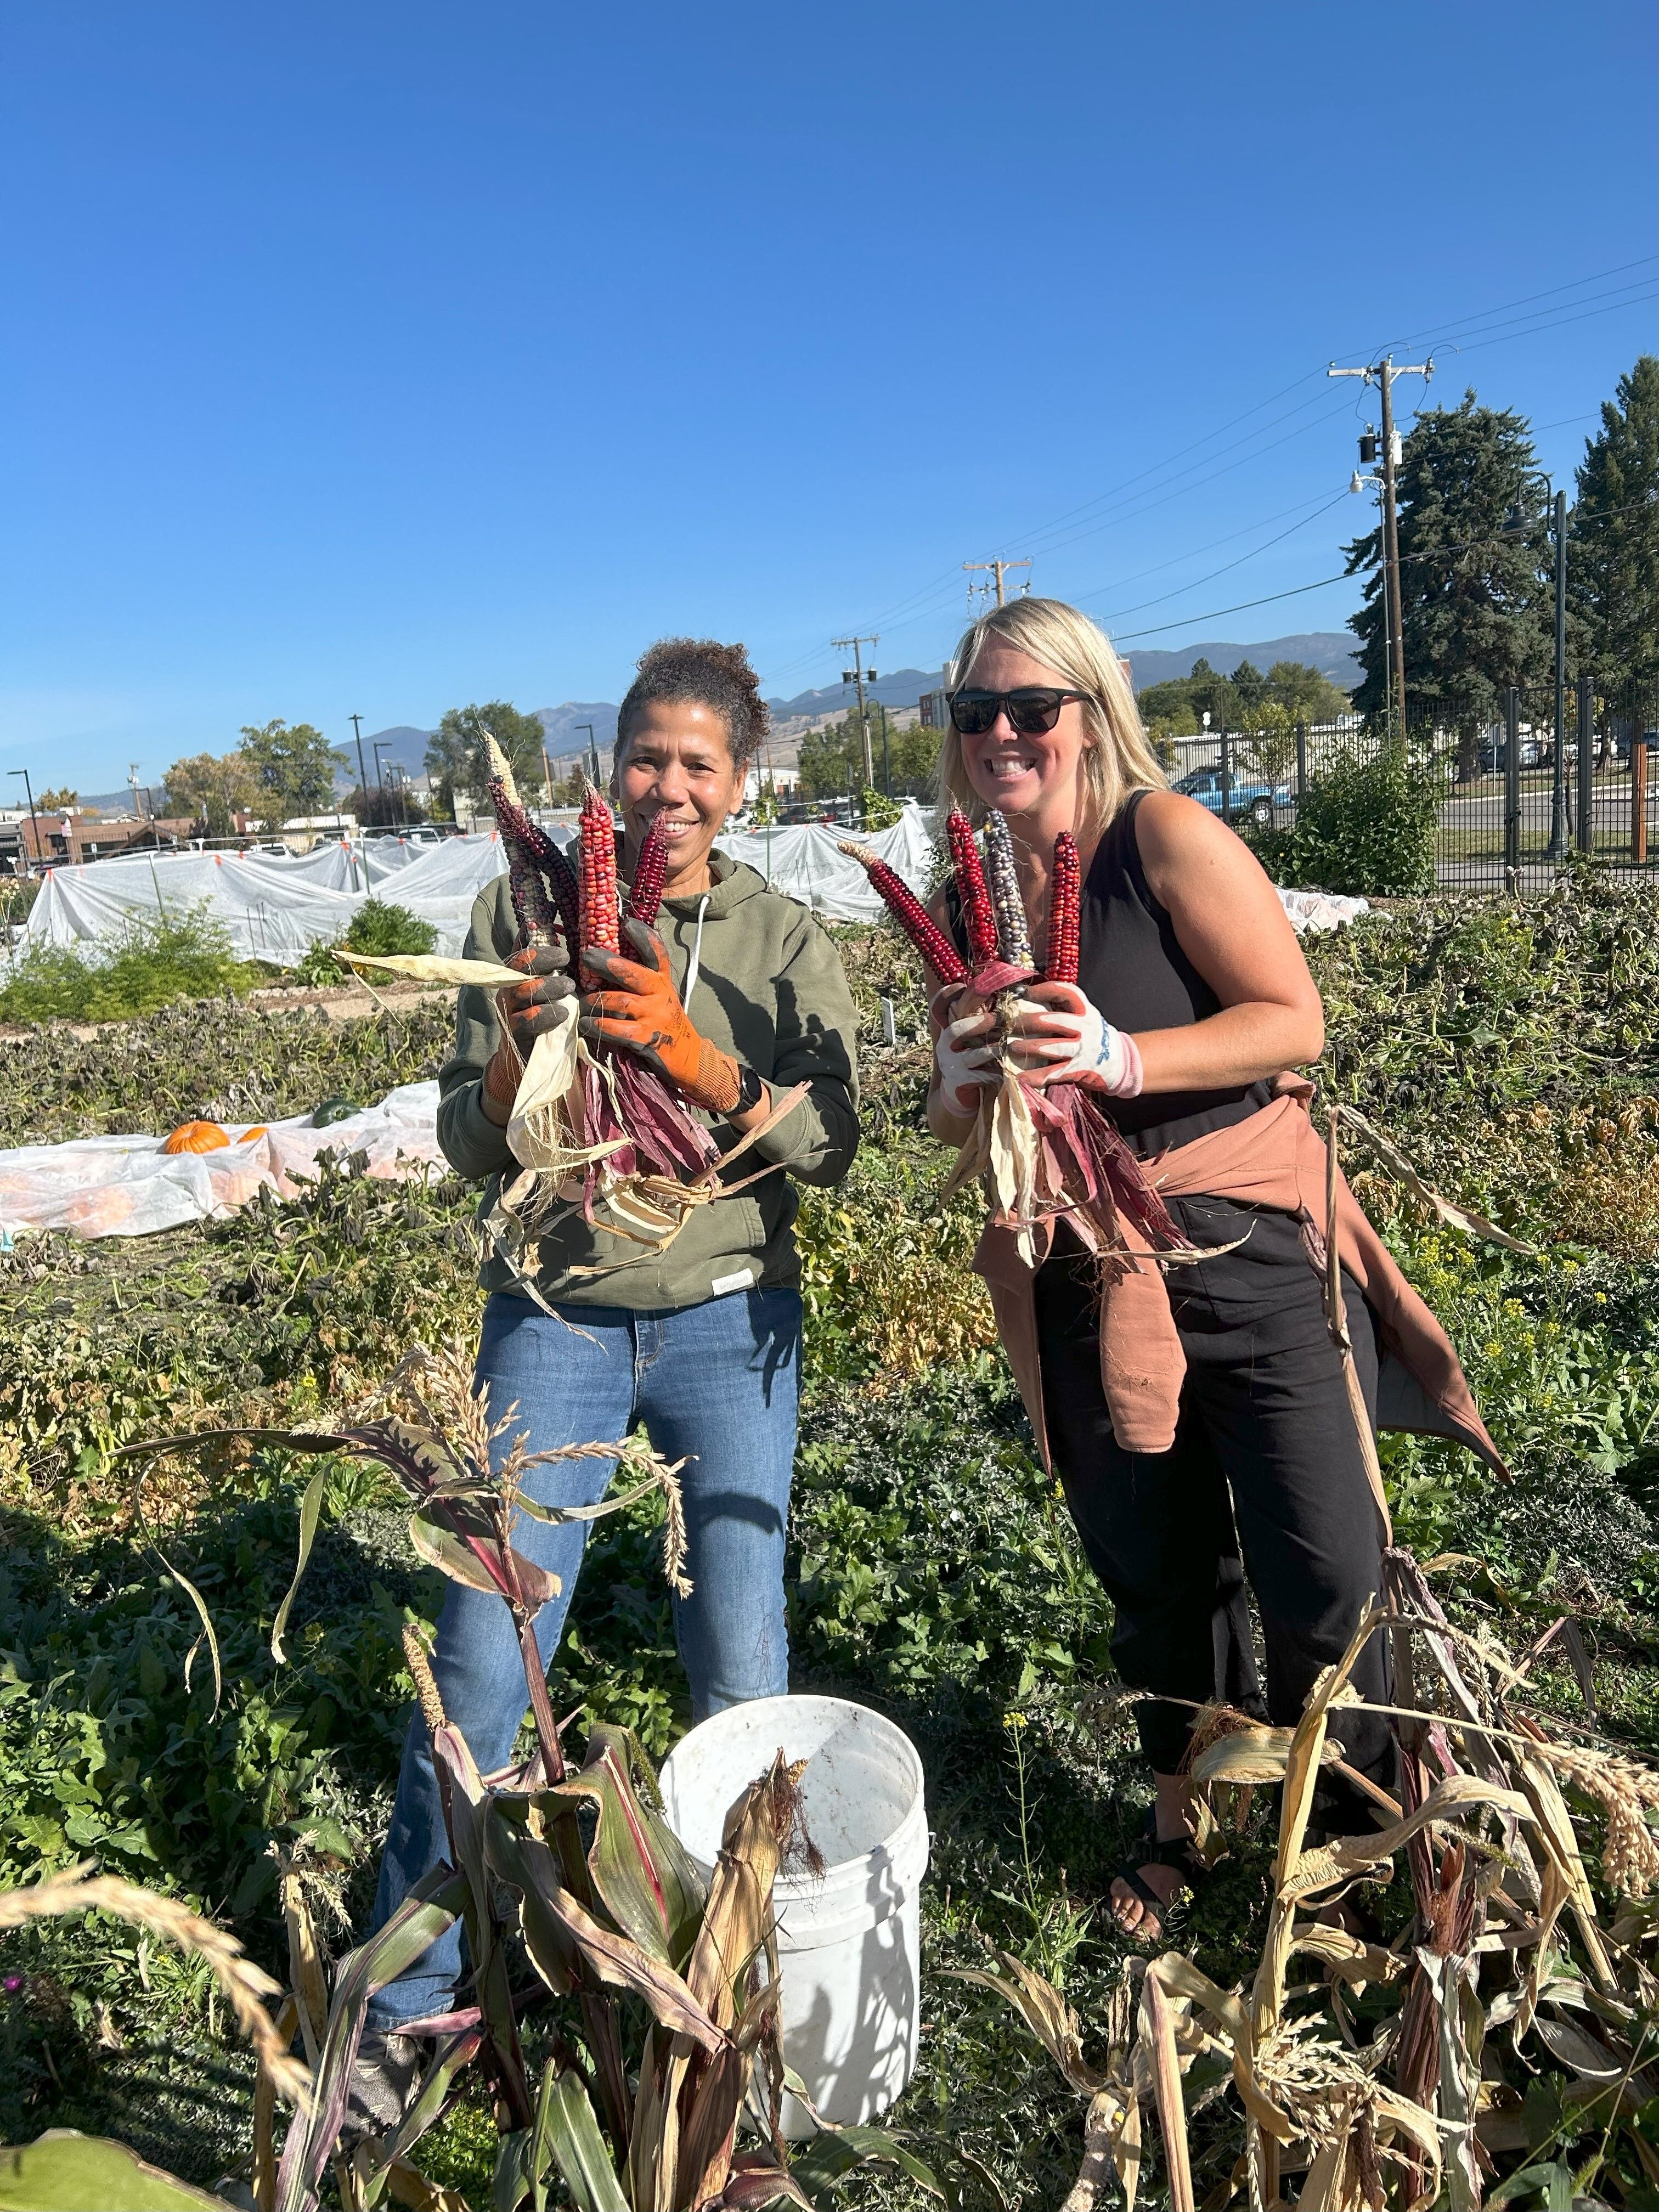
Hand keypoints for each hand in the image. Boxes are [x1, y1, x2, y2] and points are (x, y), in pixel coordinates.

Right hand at [482, 948, 574, 1125]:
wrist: (528, 1061)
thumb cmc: (544, 1022)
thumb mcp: (548, 995)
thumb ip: (550, 971)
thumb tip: (563, 944)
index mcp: (514, 981)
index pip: (519, 958)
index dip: (539, 951)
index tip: (563, 953)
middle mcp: (507, 993)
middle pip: (519, 970)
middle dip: (543, 961)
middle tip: (566, 961)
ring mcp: (508, 1014)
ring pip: (524, 992)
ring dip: (549, 986)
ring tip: (569, 987)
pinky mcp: (514, 1034)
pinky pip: (527, 1020)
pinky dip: (546, 1014)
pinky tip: (563, 1014)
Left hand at [580, 918, 740, 1112]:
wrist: (688, 1056)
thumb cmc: (665, 1022)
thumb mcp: (659, 995)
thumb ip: (640, 980)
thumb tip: (605, 960)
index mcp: (663, 981)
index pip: (657, 953)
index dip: (643, 935)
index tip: (626, 922)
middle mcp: (660, 994)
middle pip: (634, 973)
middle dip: (608, 963)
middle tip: (587, 956)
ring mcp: (654, 1016)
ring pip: (620, 1001)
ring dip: (596, 1000)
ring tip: (582, 1001)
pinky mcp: (647, 1039)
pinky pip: (619, 1029)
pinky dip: (599, 1026)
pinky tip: (585, 1024)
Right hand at [932, 987, 1000, 1117]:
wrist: (960, 1097)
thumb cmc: (974, 1063)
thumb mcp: (973, 1040)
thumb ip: (982, 1022)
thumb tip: (1008, 998)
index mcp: (949, 1030)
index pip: (938, 1007)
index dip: (948, 995)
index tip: (963, 986)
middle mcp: (945, 1045)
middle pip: (955, 1030)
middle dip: (978, 1023)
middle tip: (999, 1019)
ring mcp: (950, 1065)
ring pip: (972, 1055)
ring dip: (993, 1050)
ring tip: (1009, 1046)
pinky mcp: (958, 1083)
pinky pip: (980, 1077)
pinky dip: (996, 1073)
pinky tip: (1008, 1070)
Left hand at [1002, 981, 1140, 1095]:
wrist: (1119, 1061)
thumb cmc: (1092, 1036)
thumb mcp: (1083, 1017)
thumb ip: (1062, 1009)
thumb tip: (1026, 1001)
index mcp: (1085, 1011)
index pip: (1068, 993)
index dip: (1046, 990)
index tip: (1027, 993)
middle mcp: (1086, 1028)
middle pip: (1057, 1020)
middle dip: (1031, 1021)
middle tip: (1011, 1024)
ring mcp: (1083, 1050)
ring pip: (1055, 1047)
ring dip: (1031, 1047)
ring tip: (1012, 1047)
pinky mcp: (1079, 1070)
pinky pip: (1056, 1073)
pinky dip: (1038, 1076)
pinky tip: (1022, 1077)